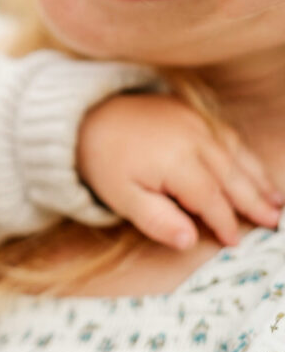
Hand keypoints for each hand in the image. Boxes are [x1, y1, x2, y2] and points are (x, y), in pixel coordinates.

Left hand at [77, 94, 282, 249]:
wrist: (86, 115)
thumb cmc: (103, 160)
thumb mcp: (121, 196)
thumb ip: (156, 220)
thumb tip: (190, 241)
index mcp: (175, 162)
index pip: (210, 198)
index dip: (224, 221)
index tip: (234, 241)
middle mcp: (193, 138)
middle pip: (231, 175)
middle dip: (255, 200)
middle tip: (275, 221)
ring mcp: (195, 120)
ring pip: (235, 153)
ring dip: (258, 177)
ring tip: (276, 201)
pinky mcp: (192, 110)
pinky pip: (226, 134)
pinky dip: (244, 154)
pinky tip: (253, 168)